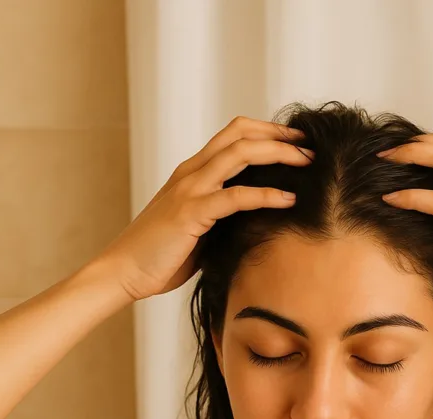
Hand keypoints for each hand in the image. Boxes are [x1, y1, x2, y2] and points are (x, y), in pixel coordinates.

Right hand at [92, 117, 312, 300]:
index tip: (297, 142)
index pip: (234, 134)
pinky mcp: (191, 213)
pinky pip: (236, 196)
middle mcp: (191, 172)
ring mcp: (190, 190)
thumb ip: (222, 215)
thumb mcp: (198, 228)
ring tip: (308, 163)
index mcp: (192, 172)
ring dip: (279, 155)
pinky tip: (289, 200)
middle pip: (241, 134)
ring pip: (240, 154)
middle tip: (310, 146)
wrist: (122, 272)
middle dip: (280, 136)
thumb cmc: (160, 256)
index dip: (267, 132)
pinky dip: (266, 195)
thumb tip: (257, 219)